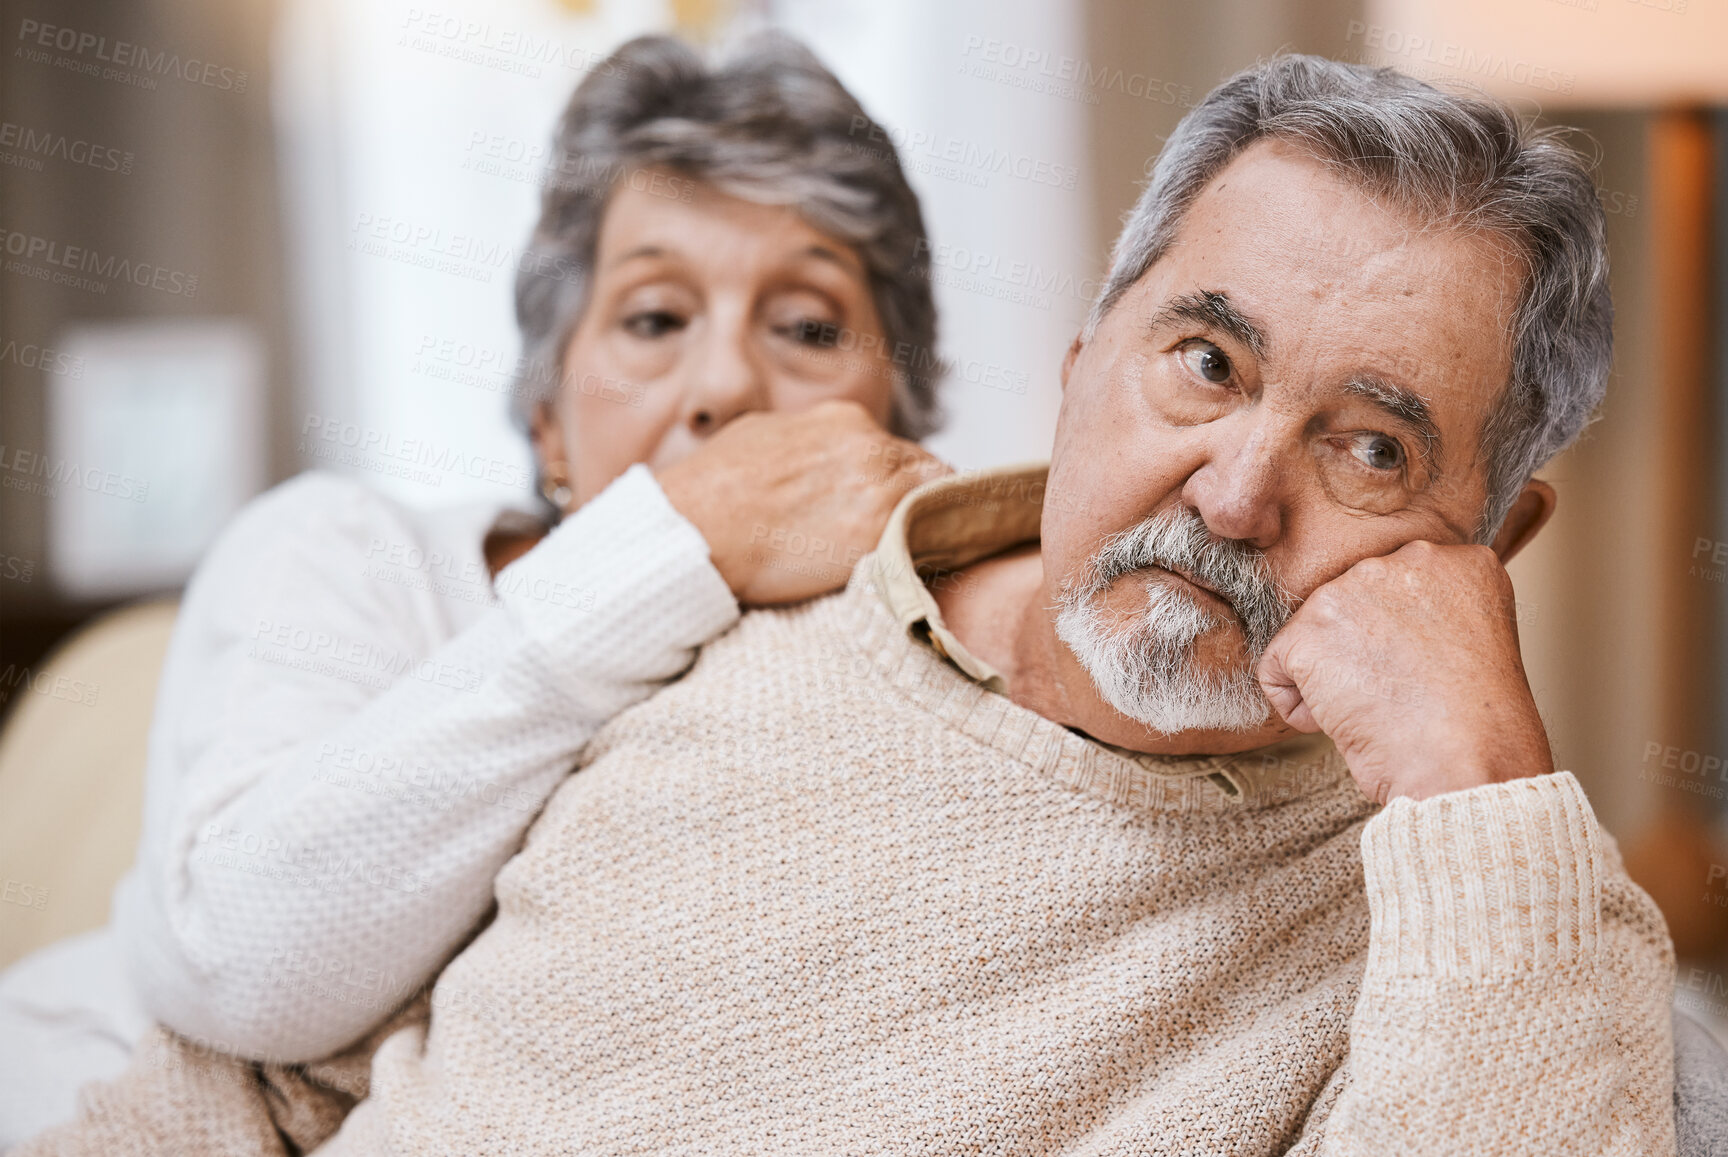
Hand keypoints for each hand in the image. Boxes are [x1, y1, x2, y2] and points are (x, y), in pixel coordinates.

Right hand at [657, 400, 948, 604]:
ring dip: (924, 525)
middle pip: (923, 473)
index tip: (887, 507)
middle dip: (915, 501)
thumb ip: (805, 442)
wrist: (695, 528)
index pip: (897, 451)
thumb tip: (814, 459)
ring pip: (933, 503)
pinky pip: (926, 537)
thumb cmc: (713, 490)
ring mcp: (878, 488)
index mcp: (844, 421)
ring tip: (908, 554)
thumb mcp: (762, 436)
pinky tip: (909, 567)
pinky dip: (923, 549)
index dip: (896, 482)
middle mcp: (870, 447)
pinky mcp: (877, 532)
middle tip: (906, 534)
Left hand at [1254, 540, 1552, 803]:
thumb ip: (1431, 613)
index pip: (1401, 588)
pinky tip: (1344, 720)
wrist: (1465, 762)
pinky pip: (1277, 668)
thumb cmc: (1478, 727)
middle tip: (1401, 691)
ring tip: (1381, 707)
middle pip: (1353, 604)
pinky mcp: (1307, 630)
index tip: (1426, 672)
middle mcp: (1406, 560)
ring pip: (1315, 634)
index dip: (1404, 641)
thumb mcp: (1477, 642)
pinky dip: (1299, 706)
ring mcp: (1351, 590)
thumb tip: (1379, 628)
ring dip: (1333, 678)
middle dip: (1363, 651)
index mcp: (1459, 563)